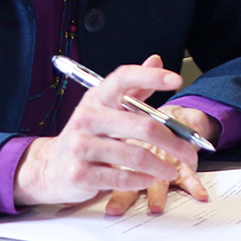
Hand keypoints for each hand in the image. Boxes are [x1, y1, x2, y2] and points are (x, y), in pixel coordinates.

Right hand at [13, 55, 207, 209]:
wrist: (51, 167)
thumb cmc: (88, 136)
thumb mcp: (108, 109)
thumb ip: (135, 90)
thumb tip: (156, 61)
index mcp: (96, 99)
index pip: (123, 79)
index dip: (150, 77)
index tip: (176, 79)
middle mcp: (87, 119)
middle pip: (142, 125)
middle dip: (173, 141)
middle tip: (189, 151)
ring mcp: (81, 146)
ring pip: (135, 155)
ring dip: (161, 166)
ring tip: (172, 170)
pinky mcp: (80, 173)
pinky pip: (121, 177)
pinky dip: (142, 180)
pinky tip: (149, 179)